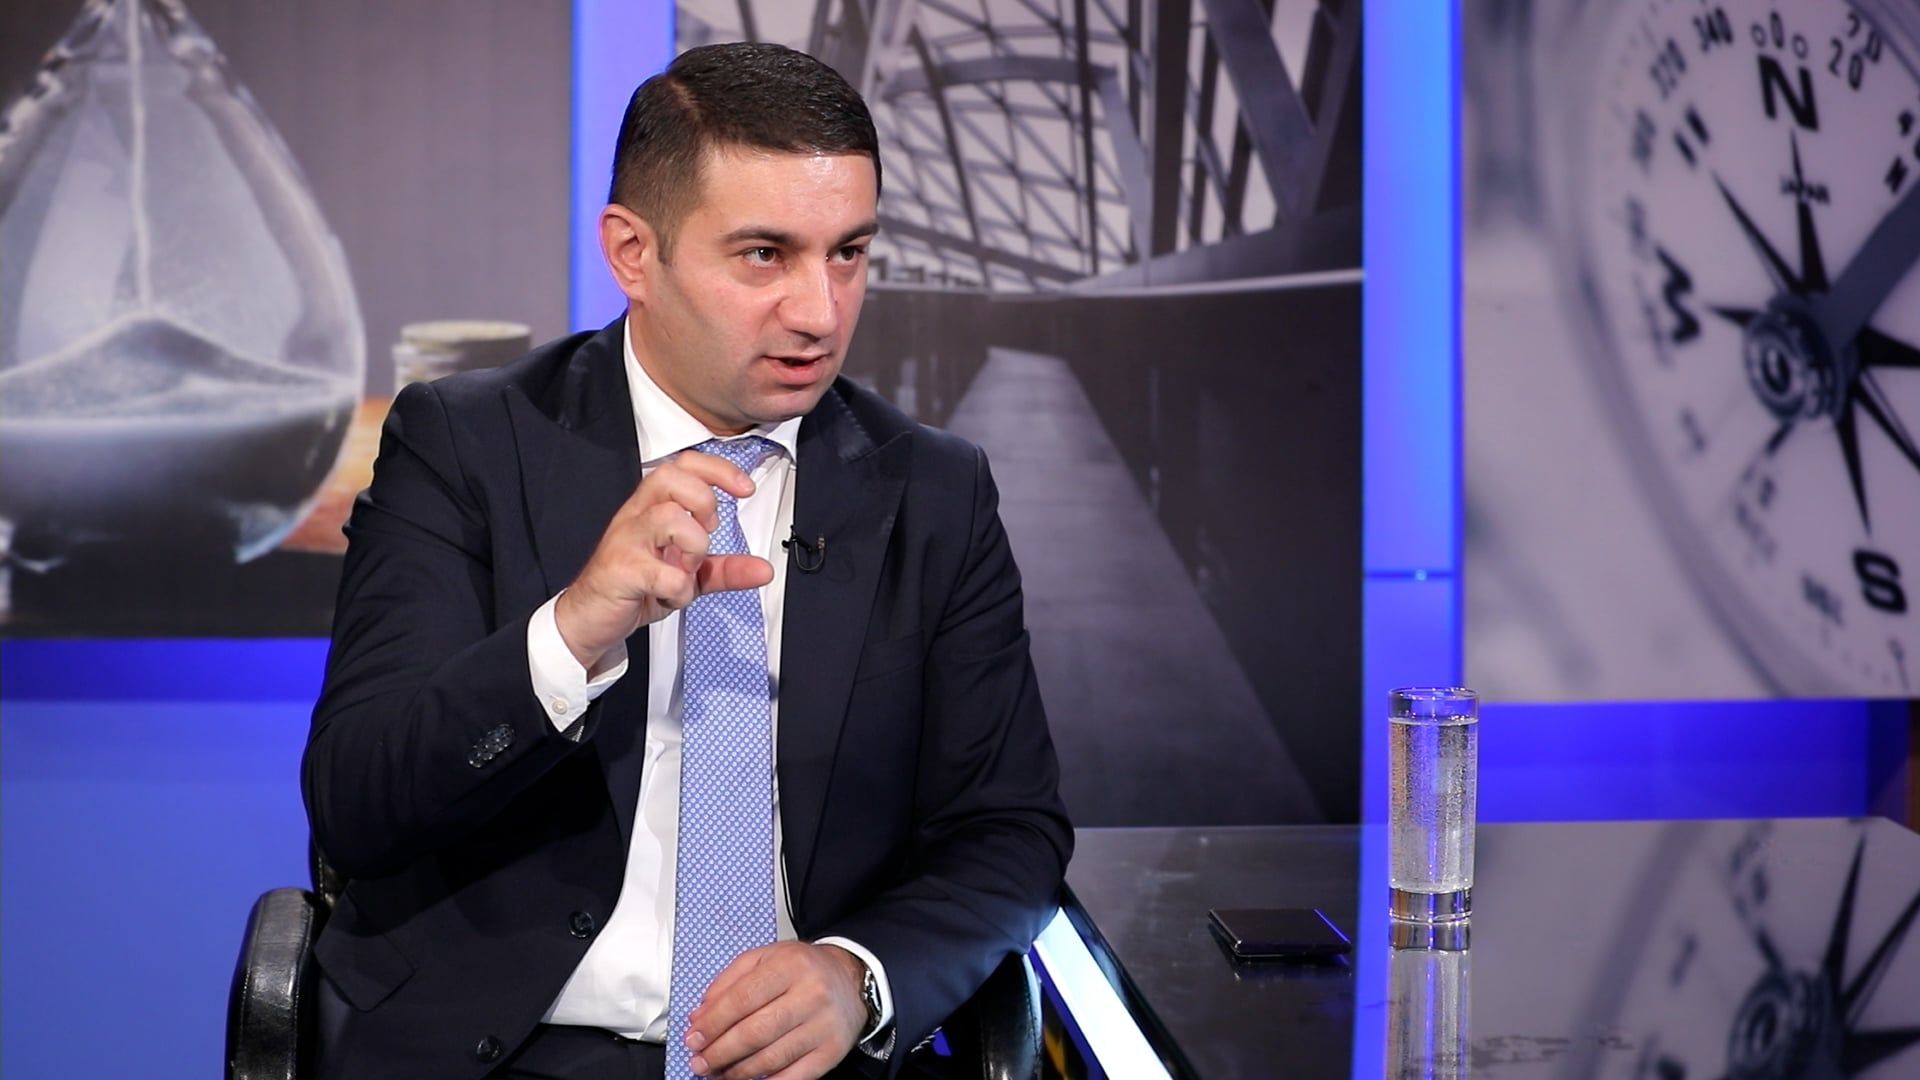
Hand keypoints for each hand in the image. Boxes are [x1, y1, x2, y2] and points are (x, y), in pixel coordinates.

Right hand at [554, 450, 773, 671]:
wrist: (590, 618)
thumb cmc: (634, 586)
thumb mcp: (687, 575)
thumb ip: (724, 569)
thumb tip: (763, 570)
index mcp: (651, 508)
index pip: (683, 466)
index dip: (718, 470)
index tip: (745, 489)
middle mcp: (636, 517)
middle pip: (670, 478)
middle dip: (703, 502)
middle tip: (707, 533)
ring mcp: (625, 542)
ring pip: (667, 518)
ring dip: (693, 548)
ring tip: (687, 570)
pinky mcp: (619, 571)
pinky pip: (659, 572)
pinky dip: (678, 588)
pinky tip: (673, 595)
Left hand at [685, 941, 866, 1079]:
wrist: (851, 978)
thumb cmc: (804, 969)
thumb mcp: (764, 959)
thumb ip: (728, 982)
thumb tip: (701, 1016)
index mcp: (790, 966)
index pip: (741, 999)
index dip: (713, 1023)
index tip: (694, 1037)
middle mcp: (811, 994)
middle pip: (754, 1032)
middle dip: (720, 1052)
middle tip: (701, 1060)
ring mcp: (823, 1025)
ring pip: (771, 1058)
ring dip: (737, 1071)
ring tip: (719, 1072)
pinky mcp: (832, 1051)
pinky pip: (794, 1076)